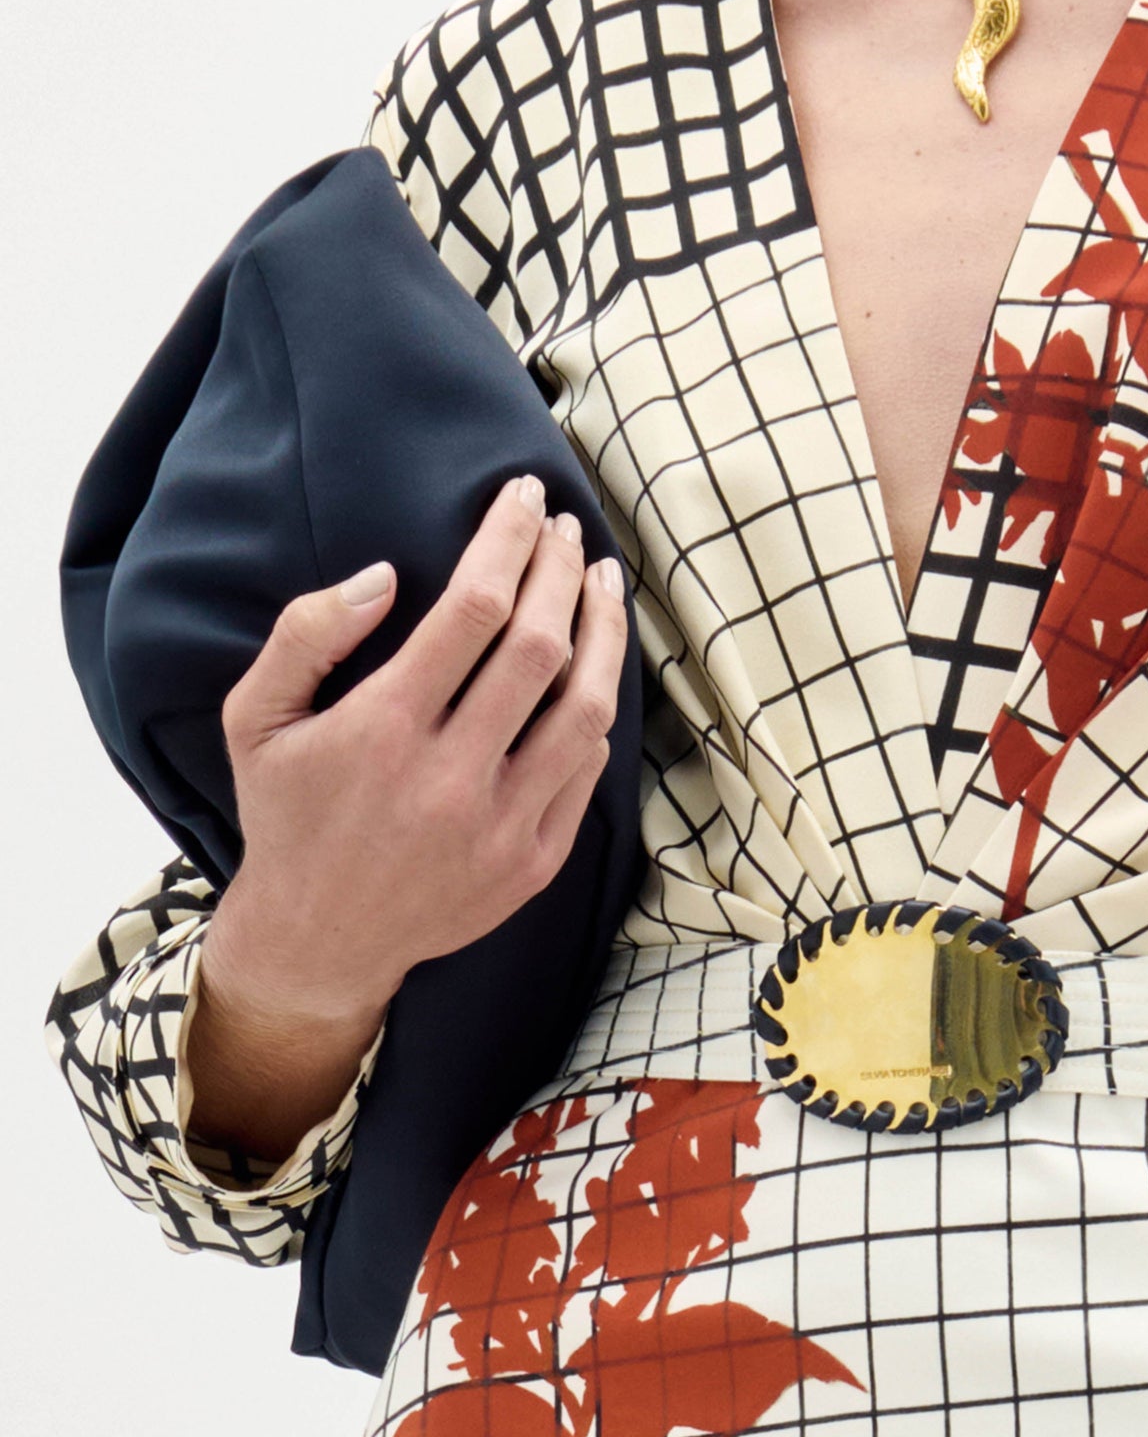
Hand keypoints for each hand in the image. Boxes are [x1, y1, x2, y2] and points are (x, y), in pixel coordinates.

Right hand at [185, 473, 630, 1158]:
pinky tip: (595, 665)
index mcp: (382, 730)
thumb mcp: (255, 717)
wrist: (319, 940)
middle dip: (561, 571)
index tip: (522, 496)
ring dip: (604, 633)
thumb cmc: (287, 812)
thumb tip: (386, 575)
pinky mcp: (534, 863)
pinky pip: (587, 769)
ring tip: (601, 583)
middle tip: (566, 529)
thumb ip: (306, 634)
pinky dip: (596, 709)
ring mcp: (500, 827)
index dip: (508, 540)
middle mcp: (449, 778)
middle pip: (540, 647)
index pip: (473, 609)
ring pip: (584, 709)